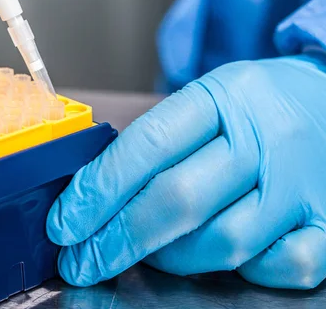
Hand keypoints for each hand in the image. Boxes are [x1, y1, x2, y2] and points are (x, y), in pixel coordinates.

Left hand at [46, 53, 325, 288]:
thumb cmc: (257, 106)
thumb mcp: (208, 99)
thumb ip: (159, 142)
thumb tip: (95, 195)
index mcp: (224, 96)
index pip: (147, 145)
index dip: (97, 191)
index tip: (65, 223)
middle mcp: (266, 137)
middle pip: (179, 199)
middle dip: (117, 238)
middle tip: (82, 260)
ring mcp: (302, 184)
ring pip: (223, 242)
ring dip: (171, 258)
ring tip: (147, 253)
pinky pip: (280, 266)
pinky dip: (243, 270)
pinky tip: (222, 254)